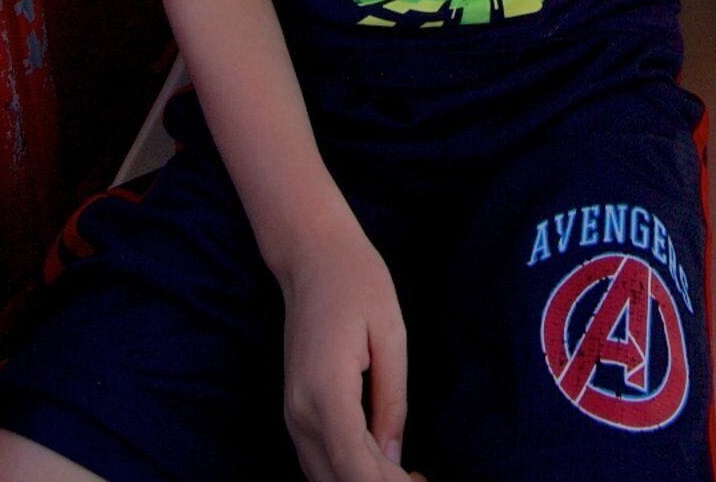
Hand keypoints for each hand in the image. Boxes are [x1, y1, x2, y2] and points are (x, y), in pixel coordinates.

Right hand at [276, 225, 419, 481]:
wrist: (311, 257)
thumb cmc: (358, 284)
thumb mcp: (391, 336)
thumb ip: (393, 401)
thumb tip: (394, 456)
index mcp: (326, 389)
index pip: (354, 465)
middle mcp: (300, 410)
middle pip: (337, 479)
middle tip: (423, 480)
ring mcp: (292, 412)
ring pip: (323, 475)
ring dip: (364, 481)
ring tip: (409, 476)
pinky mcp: (294, 410)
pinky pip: (318, 458)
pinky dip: (348, 471)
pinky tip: (383, 464)